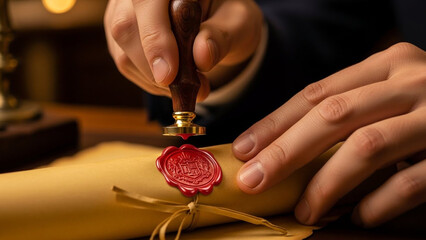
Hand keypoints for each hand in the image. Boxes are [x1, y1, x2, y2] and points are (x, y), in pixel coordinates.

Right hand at [104, 0, 262, 99]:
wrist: (216, 22)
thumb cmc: (227, 18)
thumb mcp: (238, 24)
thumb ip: (221, 37)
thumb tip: (202, 57)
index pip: (146, 2)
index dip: (154, 38)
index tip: (168, 75)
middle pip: (125, 28)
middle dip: (155, 67)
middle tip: (193, 88)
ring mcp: (122, 11)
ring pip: (122, 51)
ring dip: (155, 79)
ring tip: (191, 83)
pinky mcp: (119, 34)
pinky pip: (125, 63)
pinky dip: (150, 80)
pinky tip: (174, 79)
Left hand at [232, 42, 425, 226]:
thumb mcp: (388, 96)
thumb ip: (348, 112)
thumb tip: (284, 148)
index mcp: (385, 65)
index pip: (315, 93)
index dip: (275, 123)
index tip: (243, 149)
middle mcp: (409, 81)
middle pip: (331, 116)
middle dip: (285, 152)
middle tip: (254, 181)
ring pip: (365, 147)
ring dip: (326, 184)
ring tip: (304, 211)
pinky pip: (411, 180)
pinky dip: (379, 203)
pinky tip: (360, 219)